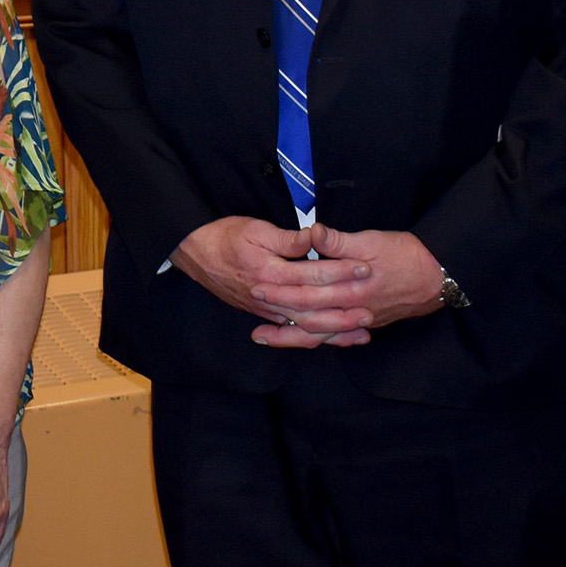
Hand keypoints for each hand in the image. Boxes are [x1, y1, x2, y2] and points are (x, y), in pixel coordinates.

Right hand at [171, 215, 372, 349]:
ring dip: (335, 330)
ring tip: (362, 332)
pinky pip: (293, 332)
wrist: (193, 252)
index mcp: (269, 271)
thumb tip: (314, 238)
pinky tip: (334, 338)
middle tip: (372, 307)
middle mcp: (269, 296)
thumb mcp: (254, 229)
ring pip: (305, 325)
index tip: (365, 266)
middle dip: (345, 308)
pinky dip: (315, 337)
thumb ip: (287, 239)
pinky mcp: (263, 314)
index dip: (340, 271)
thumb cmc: (223, 236)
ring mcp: (266, 309)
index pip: (313, 274)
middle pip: (314, 306)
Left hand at [247, 225, 445, 347]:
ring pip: (322, 335)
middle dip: (280, 323)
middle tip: (255, 327)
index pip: (306, 294)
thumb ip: (338, 242)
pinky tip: (306, 340)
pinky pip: (339, 336)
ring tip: (269, 339)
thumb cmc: (405, 254)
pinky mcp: (369, 321)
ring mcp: (362, 319)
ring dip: (295, 338)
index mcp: (349, 290)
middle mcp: (354, 310)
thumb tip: (313, 233)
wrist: (439, 275)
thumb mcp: (370, 241)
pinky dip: (321, 340)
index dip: (280, 292)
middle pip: (309, 321)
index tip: (257, 288)